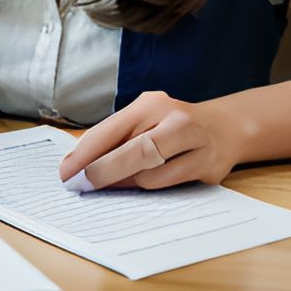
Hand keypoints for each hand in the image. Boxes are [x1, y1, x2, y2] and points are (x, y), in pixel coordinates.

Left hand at [58, 91, 244, 190]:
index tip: (66, 171)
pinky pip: (170, 182)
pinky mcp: (208, 166)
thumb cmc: (170, 127)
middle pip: (136, 149)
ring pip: (153, 171)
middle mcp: (175, 118)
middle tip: (81, 185)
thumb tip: (82, 166)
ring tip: (107, 186)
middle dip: (104, 170)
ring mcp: (195, 142)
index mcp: (151, 104)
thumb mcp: (144, 121)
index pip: (112, 128)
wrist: (224, 128)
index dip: (86, 151)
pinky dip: (150, 187)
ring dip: (125, 182)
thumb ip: (118, 139)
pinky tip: (138, 185)